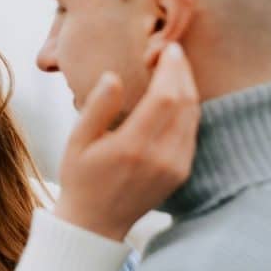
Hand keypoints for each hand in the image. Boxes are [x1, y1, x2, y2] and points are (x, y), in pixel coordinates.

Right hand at [55, 43, 199, 241]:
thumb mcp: (77, 140)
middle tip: (173, 50)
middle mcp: (160, 158)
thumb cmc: (80, 177)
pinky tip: (177, 94)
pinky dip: (189, 107)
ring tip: (176, 67)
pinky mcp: (181, 172)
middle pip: (185, 102)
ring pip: (193, 116)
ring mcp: (175, 167)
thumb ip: (97, 107)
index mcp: (132, 147)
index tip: (166, 48)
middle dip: (182, 71)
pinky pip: (192, 132)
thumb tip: (114, 75)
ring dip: (188, 87)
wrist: (95, 223)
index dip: (170, 68)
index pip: (164, 97)